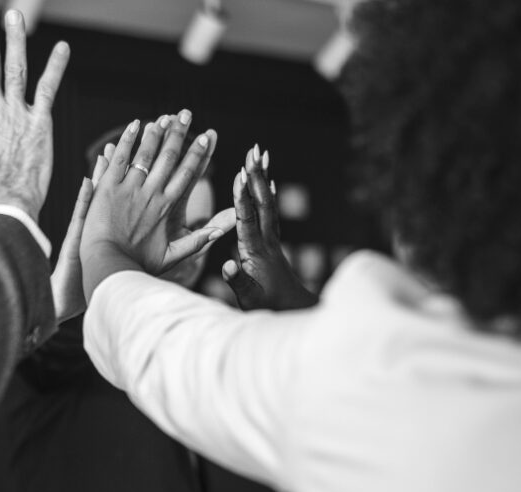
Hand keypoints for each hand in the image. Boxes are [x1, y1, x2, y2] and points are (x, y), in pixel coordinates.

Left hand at [80, 111, 235, 296]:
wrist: (109, 264)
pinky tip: (134, 125)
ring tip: (164, 116)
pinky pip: (120, 159)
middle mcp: (151, 193)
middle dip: (179, 133)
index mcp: (167, 207)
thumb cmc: (139, 264)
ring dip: (156, 132)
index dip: (198, 153)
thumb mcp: (172, 257)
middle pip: (169, 157)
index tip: (207, 135)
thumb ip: (197, 241)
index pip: (188, 173)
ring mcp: (129, 188)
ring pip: (145, 154)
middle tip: (187, 114)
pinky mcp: (108, 188)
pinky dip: (127, 141)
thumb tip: (224, 230)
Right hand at [222, 144, 317, 309]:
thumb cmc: (268, 308)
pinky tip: (269, 182)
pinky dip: (268, 194)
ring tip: (260, 155)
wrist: (293, 312)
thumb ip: (237, 281)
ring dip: (262, 178)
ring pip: (268, 203)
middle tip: (254, 150)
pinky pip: (270, 212)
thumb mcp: (248, 299)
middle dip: (256, 175)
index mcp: (255, 252)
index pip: (248, 220)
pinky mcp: (273, 244)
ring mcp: (272, 241)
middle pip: (262, 203)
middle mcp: (267, 241)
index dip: (243, 197)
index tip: (240, 175)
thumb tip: (226, 266)